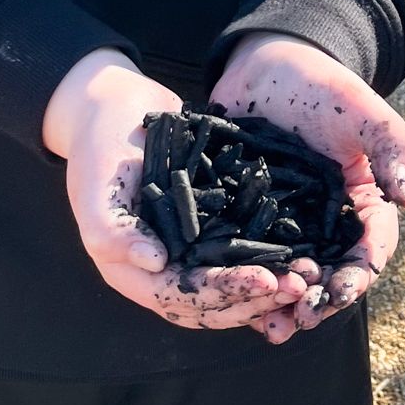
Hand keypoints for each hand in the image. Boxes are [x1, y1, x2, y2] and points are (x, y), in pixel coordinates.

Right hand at [42, 48, 307, 332]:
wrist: (113, 103)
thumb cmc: (99, 142)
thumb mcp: (96, 185)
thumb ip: (113, 230)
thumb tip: (156, 263)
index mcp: (128, 269)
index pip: (181, 297)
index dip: (223, 295)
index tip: (266, 279)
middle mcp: (159, 267)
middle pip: (211, 301)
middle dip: (255, 297)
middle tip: (299, 283)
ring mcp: (184, 246)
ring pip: (228, 282)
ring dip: (267, 285)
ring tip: (307, 274)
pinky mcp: (205, 224)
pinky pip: (236, 251)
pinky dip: (265, 257)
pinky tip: (299, 251)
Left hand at [208, 33, 404, 345]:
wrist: (267, 64)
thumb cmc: (324, 85)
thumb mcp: (361, 110)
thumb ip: (389, 148)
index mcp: (361, 204)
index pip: (369, 249)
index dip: (357, 276)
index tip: (341, 293)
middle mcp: (326, 222)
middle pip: (329, 273)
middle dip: (318, 300)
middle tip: (300, 318)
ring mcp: (284, 224)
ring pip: (288, 273)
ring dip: (280, 302)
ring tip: (269, 326)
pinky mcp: (245, 217)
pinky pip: (246, 255)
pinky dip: (243, 279)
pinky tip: (230, 297)